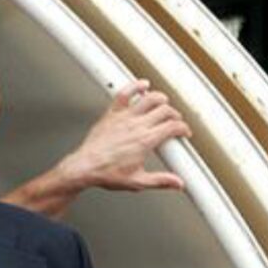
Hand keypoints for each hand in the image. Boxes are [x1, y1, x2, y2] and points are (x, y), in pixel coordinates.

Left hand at [59, 79, 191, 190]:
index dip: (183, 128)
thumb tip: (176, 183)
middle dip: (174, 115)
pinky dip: (134, 86)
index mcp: (145, 141)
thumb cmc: (105, 173)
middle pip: (164, 110)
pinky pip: (123, 94)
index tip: (183, 132)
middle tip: (174, 121)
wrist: (84, 167)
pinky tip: (142, 85)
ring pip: (148, 98)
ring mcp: (123, 118)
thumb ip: (160, 181)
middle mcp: (136, 126)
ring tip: (164, 103)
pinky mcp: (111, 114)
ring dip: (160, 98)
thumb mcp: (137, 181)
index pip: (173, 127)